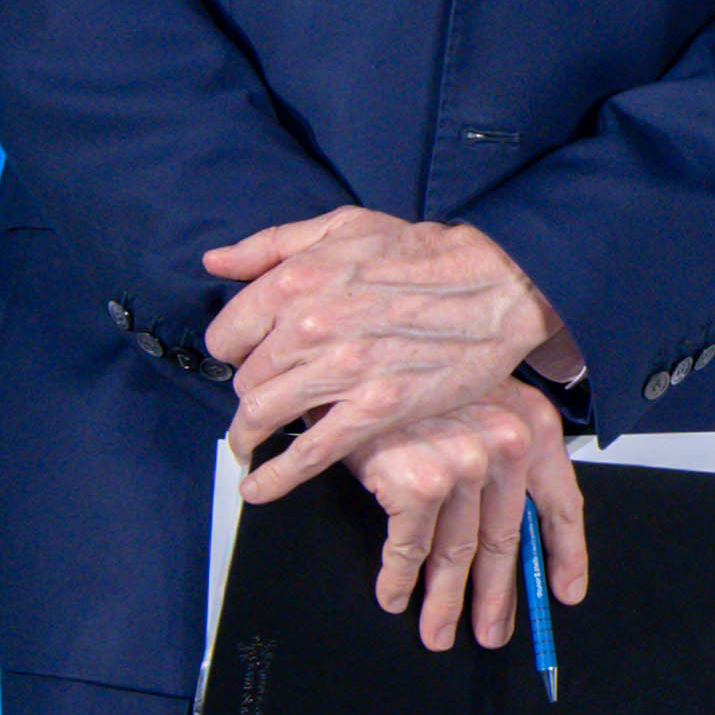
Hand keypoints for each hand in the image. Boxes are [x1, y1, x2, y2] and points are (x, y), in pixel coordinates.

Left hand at [204, 209, 579, 493]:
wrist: (499, 285)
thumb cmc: (426, 254)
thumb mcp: (345, 226)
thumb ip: (272, 243)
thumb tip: (215, 262)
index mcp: (297, 279)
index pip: (227, 334)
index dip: (237, 349)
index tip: (252, 358)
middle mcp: (310, 325)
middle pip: (245, 378)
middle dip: (252, 389)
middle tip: (270, 395)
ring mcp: (342, 370)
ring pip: (263, 415)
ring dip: (249, 434)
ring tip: (250, 442)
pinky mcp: (376, 409)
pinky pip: (309, 452)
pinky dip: (276, 477)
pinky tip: (257, 488)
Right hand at [342, 380, 586, 653]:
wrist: (355, 348)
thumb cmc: (412, 373)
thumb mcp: (472, 401)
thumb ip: (499, 457)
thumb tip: (511, 529)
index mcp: (531, 426)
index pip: (562, 504)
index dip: (566, 556)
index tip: (564, 592)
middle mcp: (505, 447)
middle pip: (506, 543)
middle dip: (495, 597)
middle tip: (491, 631)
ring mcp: (463, 467)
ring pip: (456, 555)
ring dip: (444, 602)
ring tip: (437, 631)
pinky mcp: (418, 484)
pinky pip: (408, 550)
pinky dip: (397, 580)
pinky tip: (394, 596)